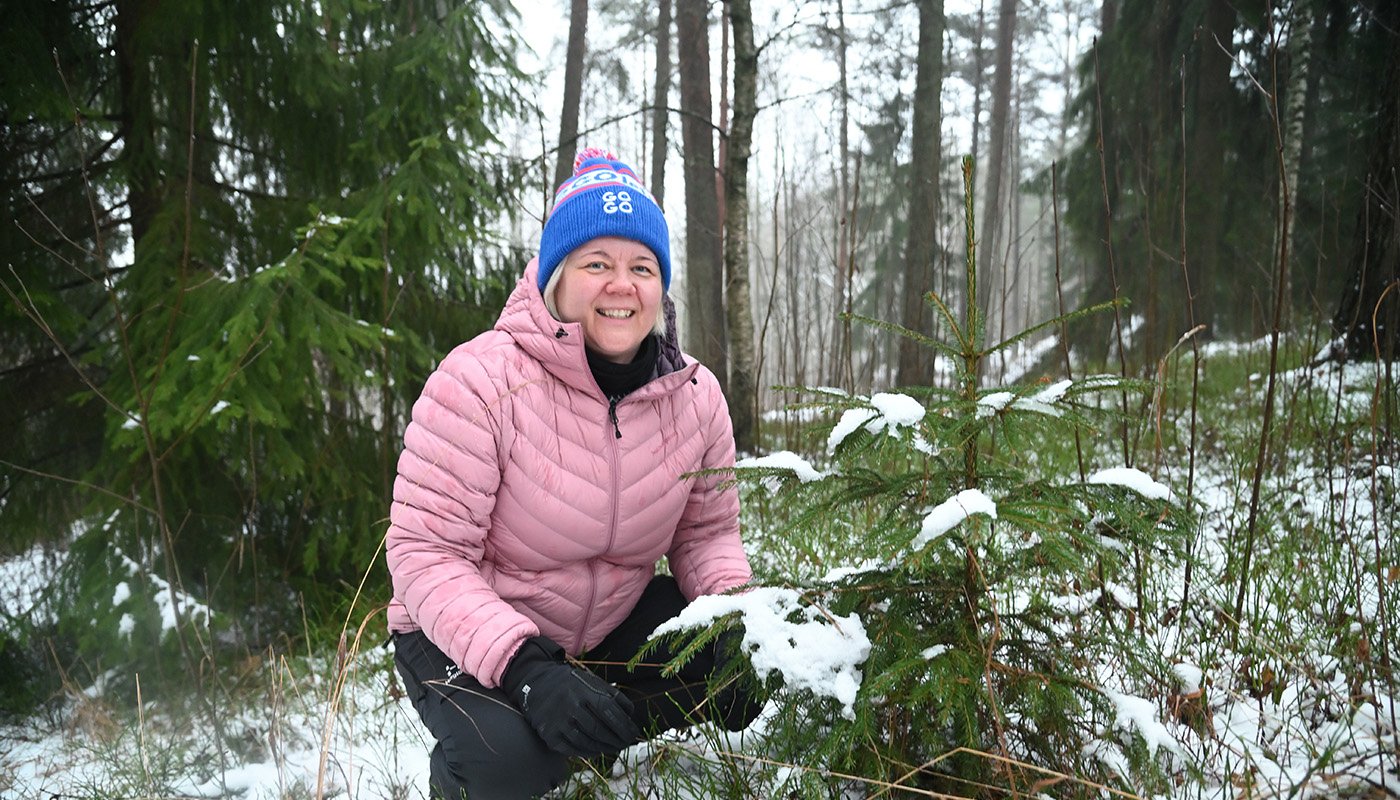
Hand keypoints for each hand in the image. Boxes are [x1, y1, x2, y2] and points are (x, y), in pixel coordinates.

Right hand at [500, 636, 641, 756]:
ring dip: (604, 748)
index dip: (624, 725)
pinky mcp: (549, 735)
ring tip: (613, 747)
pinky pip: (572, 749)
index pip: (609, 711)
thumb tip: (630, 716)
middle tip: (625, 744)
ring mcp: (558, 721)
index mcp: (583, 690)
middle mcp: (570, 705)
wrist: (535, 684)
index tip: (633, 733)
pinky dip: (588, 752)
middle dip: (616, 740)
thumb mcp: (591, 681)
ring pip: (587, 741)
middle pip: (599, 729)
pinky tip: (596, 750)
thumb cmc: (571, 684)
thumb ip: (612, 695)